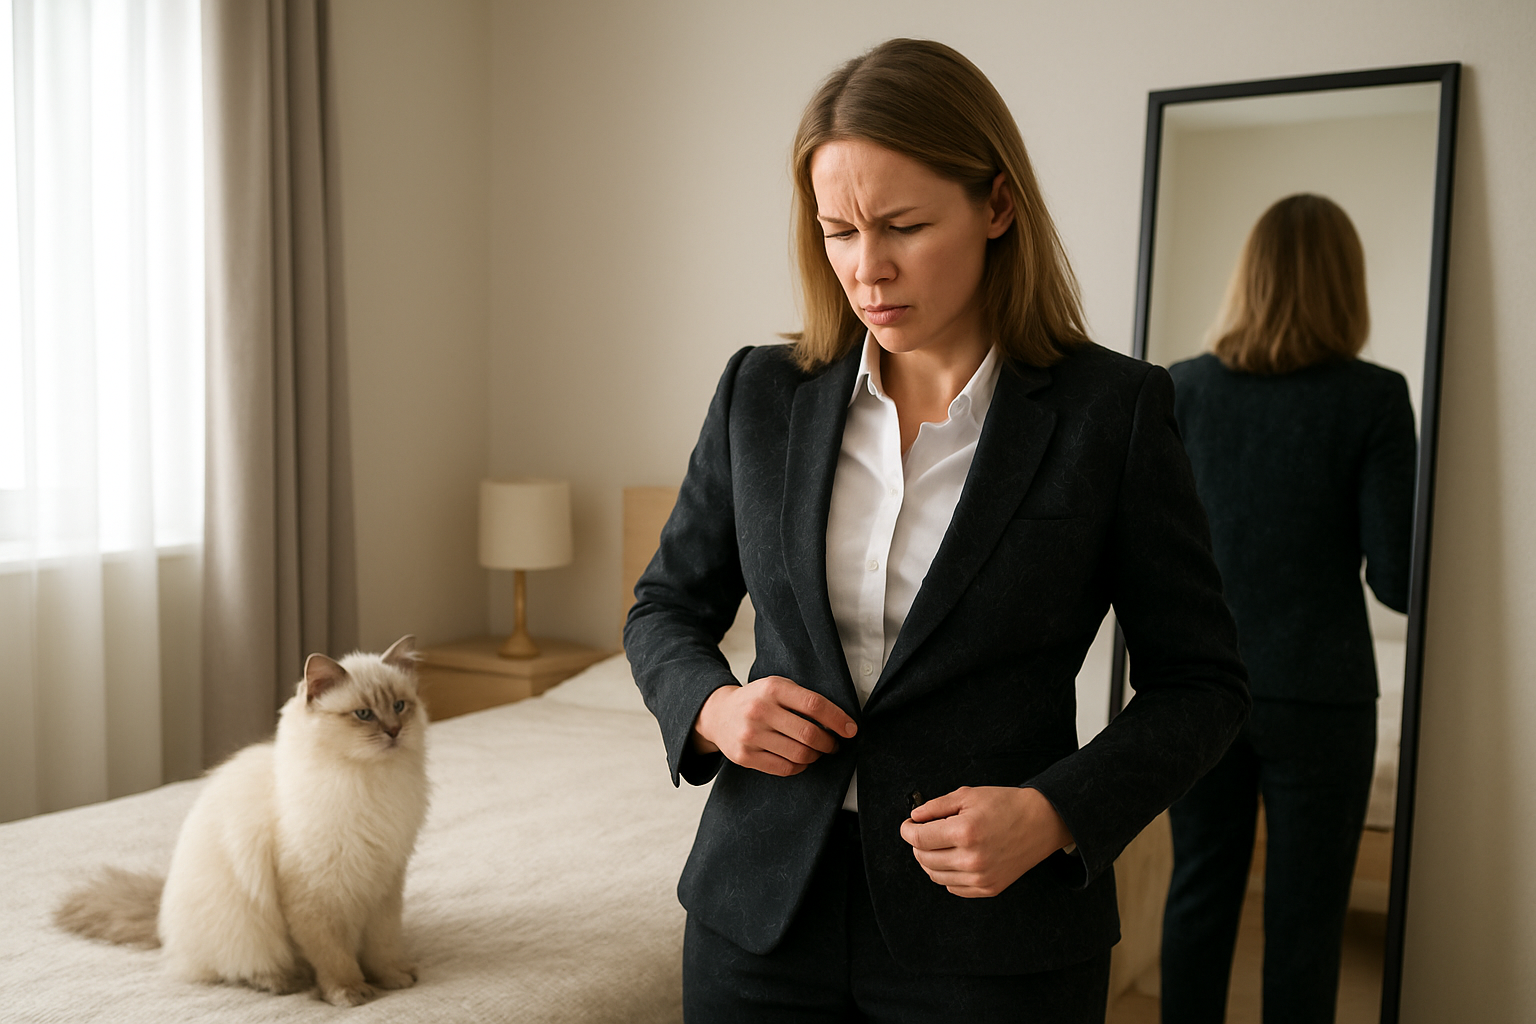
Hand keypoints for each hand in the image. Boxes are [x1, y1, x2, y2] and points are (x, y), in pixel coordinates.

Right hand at [691, 677, 856, 776]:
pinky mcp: (745, 756)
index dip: (837, 719)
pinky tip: (801, 760)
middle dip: (829, 743)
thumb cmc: (756, 700)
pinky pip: (784, 768)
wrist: (718, 714)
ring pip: (799, 754)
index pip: (814, 704)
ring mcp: (751, 735)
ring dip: (815, 756)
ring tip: (817, 752)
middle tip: (834, 744)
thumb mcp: (776, 687)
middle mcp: (760, 710)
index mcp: (772, 688)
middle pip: (809, 734)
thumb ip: (802, 698)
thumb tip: (839, 720)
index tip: (851, 729)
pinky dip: (799, 767)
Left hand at [899, 786, 1073, 897]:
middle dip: (917, 844)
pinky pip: (953, 887)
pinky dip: (946, 874)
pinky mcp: (989, 888)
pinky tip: (954, 858)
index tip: (908, 825)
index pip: (918, 838)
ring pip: (935, 875)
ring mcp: (981, 878)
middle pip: (923, 858)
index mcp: (964, 832)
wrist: (1041, 822)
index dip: (907, 829)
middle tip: (924, 831)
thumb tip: (914, 817)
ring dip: (929, 860)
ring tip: (939, 844)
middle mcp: (971, 859)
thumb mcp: (968, 795)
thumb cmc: (1006, 805)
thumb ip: (936, 806)